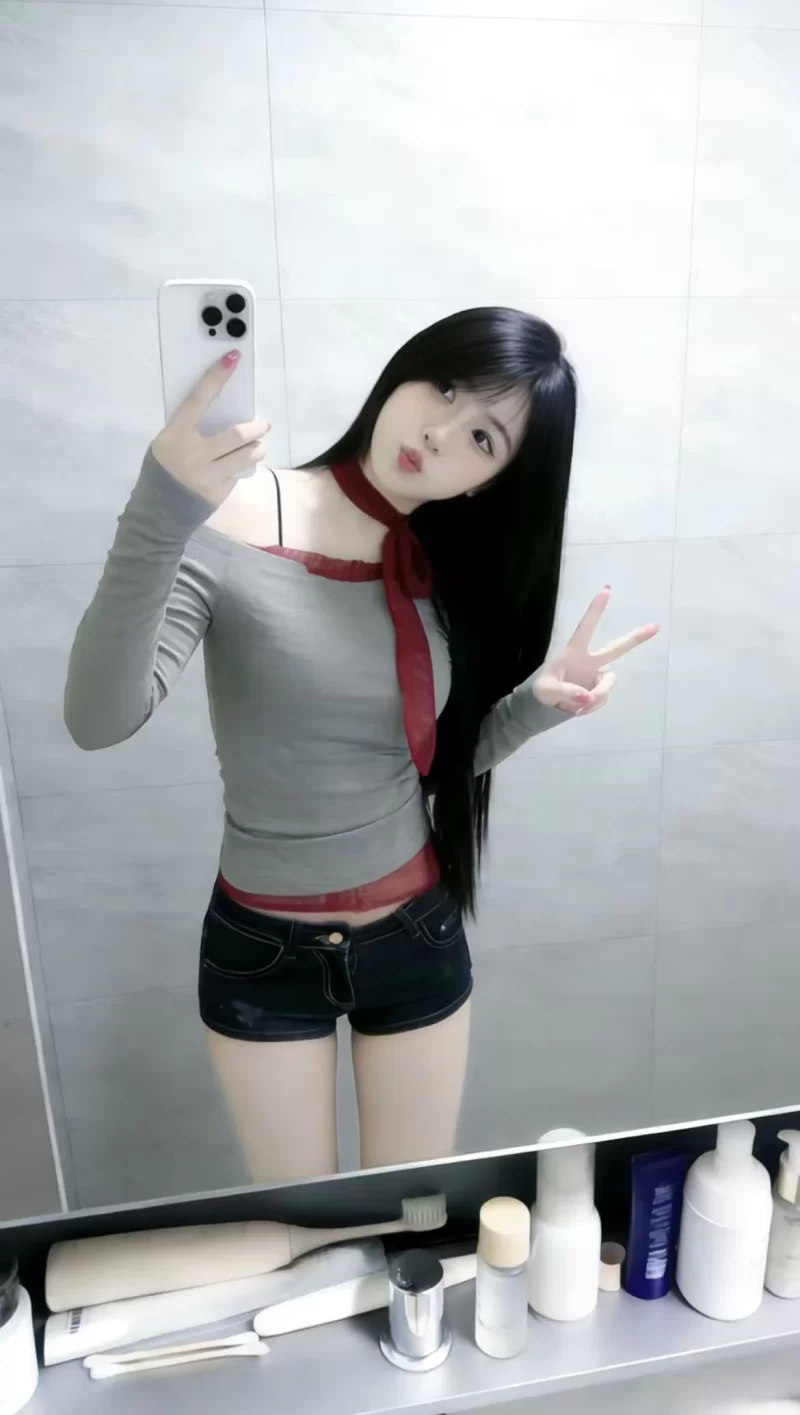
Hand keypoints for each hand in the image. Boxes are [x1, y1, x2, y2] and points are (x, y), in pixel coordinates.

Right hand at [150, 351, 270, 508]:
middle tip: (264, 425)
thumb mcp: (167, 442)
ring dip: (258, 448)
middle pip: (236, 435)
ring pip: (246, 456)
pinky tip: (240, 466)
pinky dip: (244, 466)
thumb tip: (221, 410)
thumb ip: (190, 428)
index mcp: (176, 434)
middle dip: (256, 428)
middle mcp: (194, 454)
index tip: (233, 359)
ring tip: (259, 445)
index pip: (199, 399)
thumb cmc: (163, 467)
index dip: (216, 377)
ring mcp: (208, 475)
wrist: (159, 510)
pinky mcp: (219, 492)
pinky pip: (240, 473)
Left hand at [533, 585, 659, 716]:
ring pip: (608, 685)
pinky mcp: (600, 690)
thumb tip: (588, 697)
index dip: (595, 610)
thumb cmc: (543, 689)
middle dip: (636, 638)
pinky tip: (579, 710)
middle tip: (656, 626)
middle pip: (617, 648)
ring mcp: (597, 675)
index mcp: (574, 651)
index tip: (606, 590)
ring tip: (577, 707)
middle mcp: (590, 660)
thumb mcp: (546, 691)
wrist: (546, 706)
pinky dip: (592, 707)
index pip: (586, 628)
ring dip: (596, 697)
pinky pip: (602, 700)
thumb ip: (566, 692)